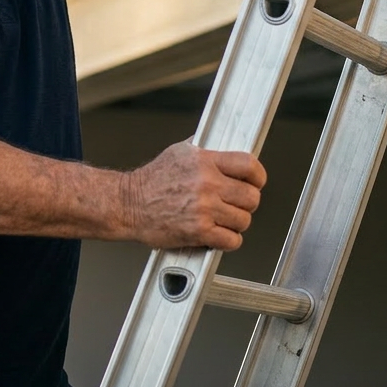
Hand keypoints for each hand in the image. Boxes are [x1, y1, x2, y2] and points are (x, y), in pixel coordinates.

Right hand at [122, 140, 265, 250]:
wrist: (129, 204)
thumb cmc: (151, 180)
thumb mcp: (178, 152)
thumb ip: (204, 150)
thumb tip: (223, 146)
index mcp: (204, 161)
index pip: (249, 165)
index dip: (258, 176)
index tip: (255, 181)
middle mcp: (206, 184)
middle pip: (251, 197)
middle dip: (246, 202)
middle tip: (234, 203)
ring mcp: (204, 209)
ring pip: (243, 220)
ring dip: (235, 222)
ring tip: (221, 218)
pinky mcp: (199, 232)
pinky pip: (231, 240)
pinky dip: (227, 240)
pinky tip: (216, 233)